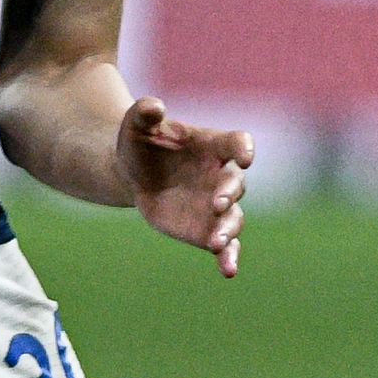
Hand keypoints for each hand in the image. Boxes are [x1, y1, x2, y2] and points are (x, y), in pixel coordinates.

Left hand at [120, 96, 251, 277]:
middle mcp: (220, 176)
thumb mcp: (136, 125)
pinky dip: (229, 258)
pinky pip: (225, 246)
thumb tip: (153, 106)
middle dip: (230, 193)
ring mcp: (216, 206)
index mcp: (212, 146)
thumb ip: (144, 113)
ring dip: (228, 231)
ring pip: (233, 219)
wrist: (133, 173)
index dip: (244, 149)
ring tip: (216, 243)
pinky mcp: (206, 230)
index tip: (244, 157)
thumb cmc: (141, 144)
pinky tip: (228, 271)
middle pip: (236, 184)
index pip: (237, 143)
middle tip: (218, 202)